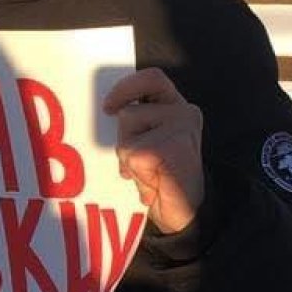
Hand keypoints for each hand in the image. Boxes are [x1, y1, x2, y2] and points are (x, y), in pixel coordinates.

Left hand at [103, 68, 205, 234]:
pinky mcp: (173, 146)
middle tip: (138, 161)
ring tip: (148, 172)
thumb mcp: (148, 140)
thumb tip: (108, 109)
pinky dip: (135, 171)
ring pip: (127, 133)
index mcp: (176, 107)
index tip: (108, 107)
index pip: (152, 78)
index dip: (126, 87)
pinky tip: (152, 182)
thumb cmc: (161, 177)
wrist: (183, 212)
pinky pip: (133, 153)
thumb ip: (136, 121)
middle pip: (129, 112)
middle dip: (123, 139)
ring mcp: (180, 127)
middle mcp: (184, 112)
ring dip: (127, 156)